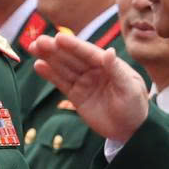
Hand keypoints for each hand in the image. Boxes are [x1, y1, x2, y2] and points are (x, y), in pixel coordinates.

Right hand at [31, 34, 151, 141]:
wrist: (130, 130)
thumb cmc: (135, 106)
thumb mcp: (130, 89)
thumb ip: (117, 71)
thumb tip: (109, 52)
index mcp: (108, 64)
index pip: (88, 53)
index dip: (73, 46)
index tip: (59, 38)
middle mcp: (94, 70)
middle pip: (72, 57)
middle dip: (55, 49)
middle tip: (38, 41)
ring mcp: (84, 82)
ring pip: (63, 67)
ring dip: (48, 58)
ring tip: (33, 48)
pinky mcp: (76, 95)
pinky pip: (61, 83)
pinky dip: (50, 74)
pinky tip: (38, 66)